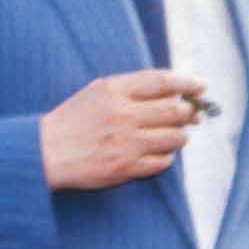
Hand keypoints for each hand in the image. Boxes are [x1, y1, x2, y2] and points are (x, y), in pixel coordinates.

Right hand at [39, 70, 206, 190]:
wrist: (48, 152)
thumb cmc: (74, 120)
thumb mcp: (98, 92)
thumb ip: (131, 88)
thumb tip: (172, 91)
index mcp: (114, 90)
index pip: (162, 82)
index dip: (187, 82)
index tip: (200, 86)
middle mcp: (123, 115)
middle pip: (175, 111)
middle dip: (190, 113)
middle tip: (193, 115)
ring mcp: (126, 142)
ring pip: (174, 138)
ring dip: (180, 136)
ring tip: (176, 135)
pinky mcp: (127, 167)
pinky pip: (163, 161)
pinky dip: (166, 156)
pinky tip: (160, 152)